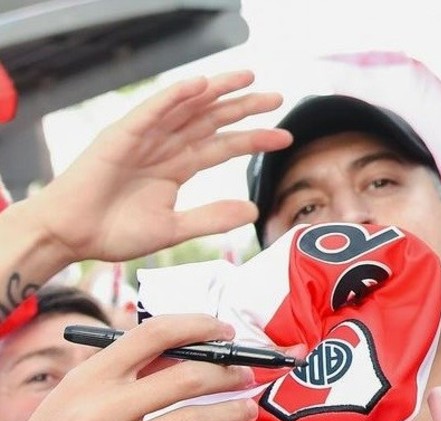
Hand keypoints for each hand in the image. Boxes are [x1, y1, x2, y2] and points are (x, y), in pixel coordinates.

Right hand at [0, 314, 260, 420]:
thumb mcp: (75, 397)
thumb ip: (122, 374)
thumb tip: (182, 344)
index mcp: (89, 377)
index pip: (153, 333)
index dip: (200, 326)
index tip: (228, 334)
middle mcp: (97, 409)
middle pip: (187, 377)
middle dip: (230, 375)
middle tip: (249, 378)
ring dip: (230, 415)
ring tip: (247, 411)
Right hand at [31, 71, 290, 264]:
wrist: (71, 236)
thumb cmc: (114, 232)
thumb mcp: (174, 228)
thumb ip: (211, 218)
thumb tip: (252, 210)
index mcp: (177, 166)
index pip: (223, 146)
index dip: (253, 139)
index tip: (285, 136)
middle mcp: (164, 147)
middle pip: (211, 120)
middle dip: (243, 107)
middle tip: (276, 97)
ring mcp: (143, 138)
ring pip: (186, 108)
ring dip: (215, 91)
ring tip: (246, 78)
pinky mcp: (121, 136)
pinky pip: (152, 111)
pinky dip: (174, 97)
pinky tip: (198, 85)